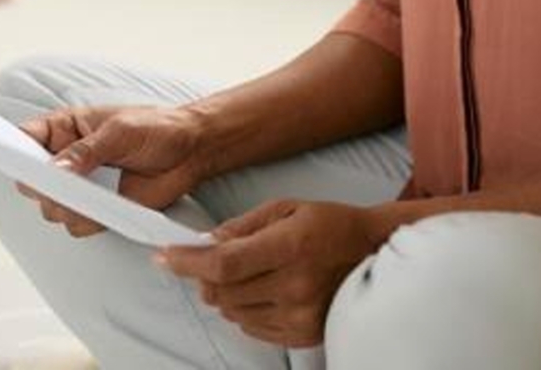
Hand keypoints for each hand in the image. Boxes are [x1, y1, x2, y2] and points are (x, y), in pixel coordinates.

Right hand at [16, 104, 208, 236]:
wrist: (191, 152)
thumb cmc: (156, 129)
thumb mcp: (119, 132)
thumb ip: (86, 151)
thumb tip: (56, 170)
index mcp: (66, 129)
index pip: (26, 138)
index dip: (10, 148)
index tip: (6, 157)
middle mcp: (67, 160)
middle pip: (32, 181)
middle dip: (41, 188)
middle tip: (59, 186)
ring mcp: (82, 186)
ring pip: (52, 208)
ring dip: (65, 208)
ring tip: (89, 197)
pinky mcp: (99, 209)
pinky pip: (78, 225)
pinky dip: (86, 222)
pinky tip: (105, 209)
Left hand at [158, 200, 385, 348]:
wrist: (375, 254)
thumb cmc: (331, 225)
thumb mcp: (287, 208)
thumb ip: (243, 225)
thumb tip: (207, 242)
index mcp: (290, 246)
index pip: (224, 263)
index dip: (188, 261)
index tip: (165, 256)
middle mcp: (294, 285)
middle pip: (222, 291)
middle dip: (203, 275)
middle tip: (208, 260)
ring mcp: (299, 314)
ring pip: (232, 312)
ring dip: (224, 293)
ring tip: (246, 273)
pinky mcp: (301, 333)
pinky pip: (251, 327)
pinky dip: (244, 310)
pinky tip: (261, 290)